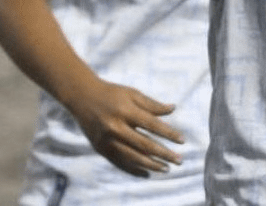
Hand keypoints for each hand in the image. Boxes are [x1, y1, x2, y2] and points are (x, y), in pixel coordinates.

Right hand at [65, 77, 184, 176]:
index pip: (152, 125)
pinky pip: (120, 163)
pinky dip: (134, 169)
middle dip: (164, 154)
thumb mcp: (132, 93)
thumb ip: (152, 104)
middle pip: (144, 145)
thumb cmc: (111, 93)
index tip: (182, 141)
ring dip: (151, 164)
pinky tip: (146, 173)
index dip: (169, 134)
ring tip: (166, 168)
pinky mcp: (101, 149)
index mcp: (126, 111)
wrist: (82, 97)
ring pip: (132, 157)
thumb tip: (173, 109)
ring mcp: (107, 140)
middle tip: (179, 160)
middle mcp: (116, 128)